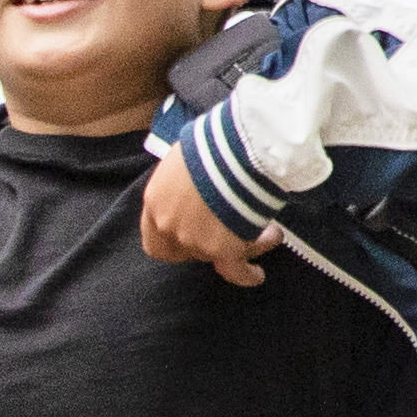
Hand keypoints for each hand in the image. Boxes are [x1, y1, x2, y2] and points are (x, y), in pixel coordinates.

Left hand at [142, 147, 273, 286]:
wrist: (241, 147)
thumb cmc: (216, 141)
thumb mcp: (186, 157)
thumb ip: (184, 179)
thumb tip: (196, 181)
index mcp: (155, 201)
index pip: (155, 236)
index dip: (173, 238)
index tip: (190, 233)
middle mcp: (168, 225)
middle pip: (182, 250)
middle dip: (202, 244)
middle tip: (224, 232)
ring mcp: (194, 239)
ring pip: (213, 255)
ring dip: (235, 243)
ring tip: (262, 229)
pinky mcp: (223, 249)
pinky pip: (235, 269)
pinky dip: (246, 274)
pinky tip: (255, 275)